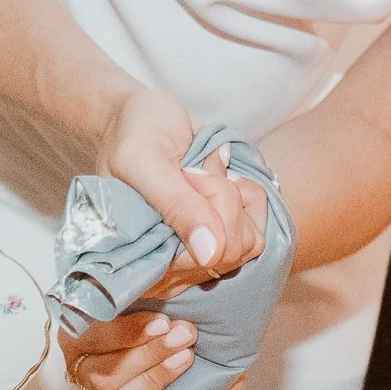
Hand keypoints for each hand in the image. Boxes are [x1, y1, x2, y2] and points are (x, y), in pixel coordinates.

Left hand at [67, 310, 245, 389]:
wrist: (191, 322)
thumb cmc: (202, 367)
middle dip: (151, 384)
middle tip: (188, 355)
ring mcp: (85, 377)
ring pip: (100, 377)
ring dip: (144, 355)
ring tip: (180, 334)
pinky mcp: (77, 341)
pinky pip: (92, 341)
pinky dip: (128, 331)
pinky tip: (158, 322)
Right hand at [95, 91, 267, 291]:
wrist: (139, 119)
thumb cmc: (132, 135)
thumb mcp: (144, 160)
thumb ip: (175, 205)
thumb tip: (210, 255)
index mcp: (142, 262)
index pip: (201, 261)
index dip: (206, 214)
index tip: (187, 174)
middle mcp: (170, 270)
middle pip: (230, 252)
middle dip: (221, 199)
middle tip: (194, 169)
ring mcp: (198, 257)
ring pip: (249, 242)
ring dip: (235, 196)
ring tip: (204, 171)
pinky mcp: (221, 241)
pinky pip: (258, 229)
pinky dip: (247, 195)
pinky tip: (221, 178)